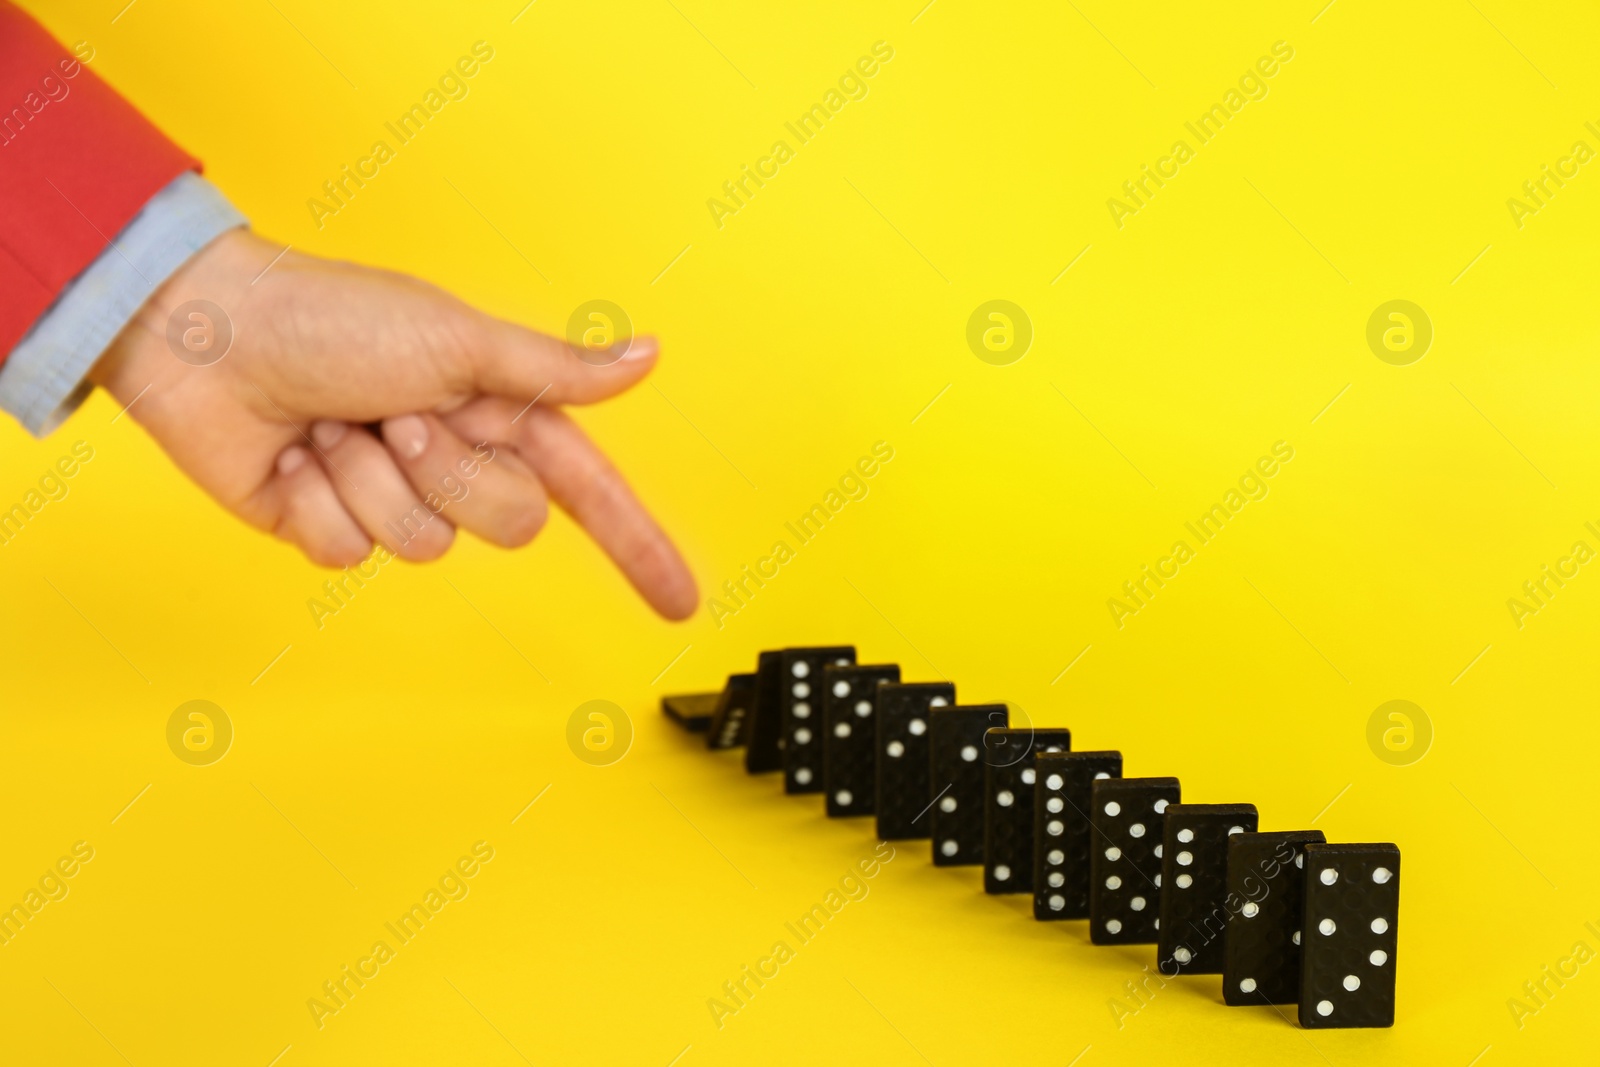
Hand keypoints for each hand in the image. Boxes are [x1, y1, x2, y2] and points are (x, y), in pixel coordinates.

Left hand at [90, 228, 697, 619]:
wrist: (213, 336)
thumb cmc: (336, 316)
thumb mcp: (460, 338)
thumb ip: (556, 371)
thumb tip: (645, 358)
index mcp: (498, 413)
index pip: (591, 492)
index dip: (639, 547)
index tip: (680, 600)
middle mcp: (455, 460)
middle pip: (510, 525)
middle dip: (449, 471)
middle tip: (398, 416)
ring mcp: (394, 497)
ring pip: (424, 545)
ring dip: (373, 479)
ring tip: (336, 426)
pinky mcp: (331, 526)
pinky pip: (352, 556)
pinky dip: (319, 503)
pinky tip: (295, 459)